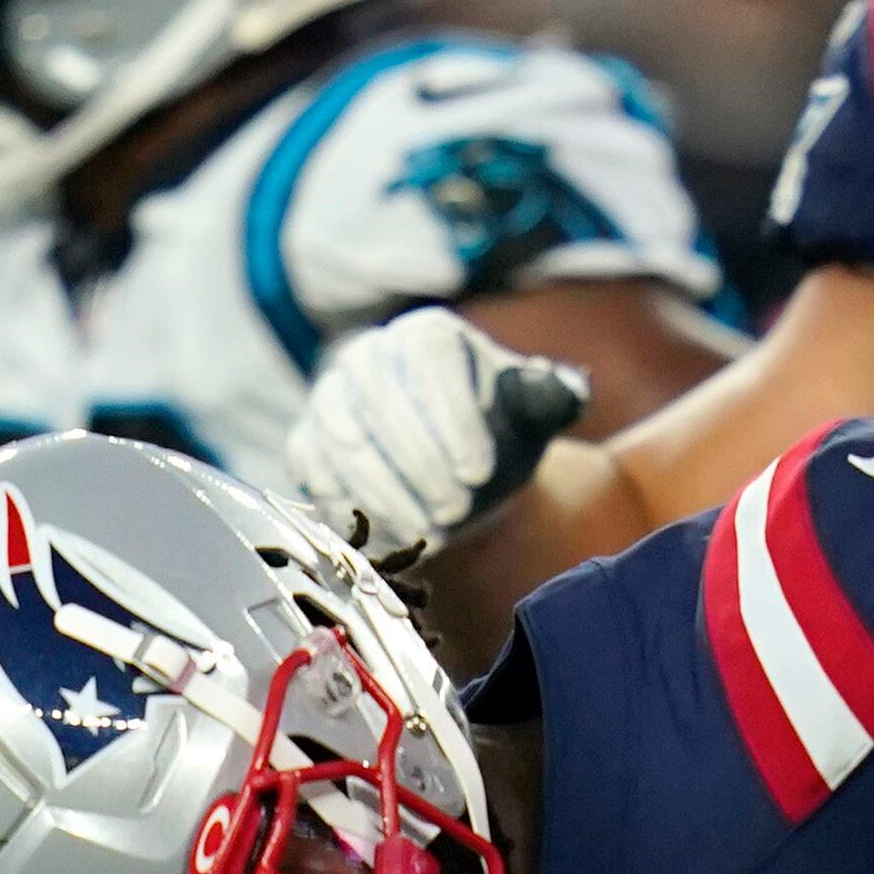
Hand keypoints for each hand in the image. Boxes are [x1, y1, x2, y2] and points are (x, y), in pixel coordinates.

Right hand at [291, 308, 587, 570]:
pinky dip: (350, 507)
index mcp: (428, 336)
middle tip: (457, 511)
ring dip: (386, 492)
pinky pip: (315, 471)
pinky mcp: (308, 443)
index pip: (430, 360)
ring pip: (344, 438)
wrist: (460, 475)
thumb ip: (553, 397)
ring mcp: (331, 399)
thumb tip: (564, 388)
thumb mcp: (535, 415)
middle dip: (420, 463)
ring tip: (430, 532)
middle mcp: (370, 356)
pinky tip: (390, 537)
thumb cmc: (499, 435)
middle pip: (380, 398)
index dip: (452, 418)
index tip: (479, 473)